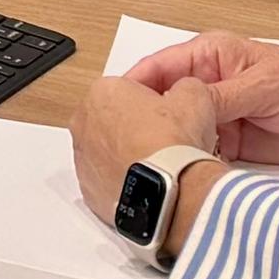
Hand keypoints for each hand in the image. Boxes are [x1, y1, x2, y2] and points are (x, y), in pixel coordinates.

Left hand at [69, 62, 223, 198]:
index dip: (159, 95)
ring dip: (132, 151)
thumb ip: (186, 86)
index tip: (175, 106)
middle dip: (141, 123)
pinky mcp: (89, 189)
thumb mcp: (194, 97)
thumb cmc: (173, 144)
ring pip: (111, 148)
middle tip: (171, 134)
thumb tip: (188, 91)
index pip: (132, 87)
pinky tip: (150, 180)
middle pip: (117, 117)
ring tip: (164, 160)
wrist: (169, 192)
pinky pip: (109, 177)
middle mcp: (84, 123)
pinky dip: (126, 177)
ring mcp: (83, 158)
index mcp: (102, 92)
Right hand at [125, 32, 278, 165]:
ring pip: (178, 129)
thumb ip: (223, 96)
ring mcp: (216, 118)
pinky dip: (187, 162)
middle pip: (163, 102)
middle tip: (124, 144)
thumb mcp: (266, 85)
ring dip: (166, 144)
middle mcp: (207, 85)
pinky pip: (198, 152)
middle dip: (145, 120)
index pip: (161, 67)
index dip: (135, 86)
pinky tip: (174, 176)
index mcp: (210, 57)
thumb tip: (182, 107)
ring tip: (144, 164)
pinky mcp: (228, 146)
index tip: (113, 108)